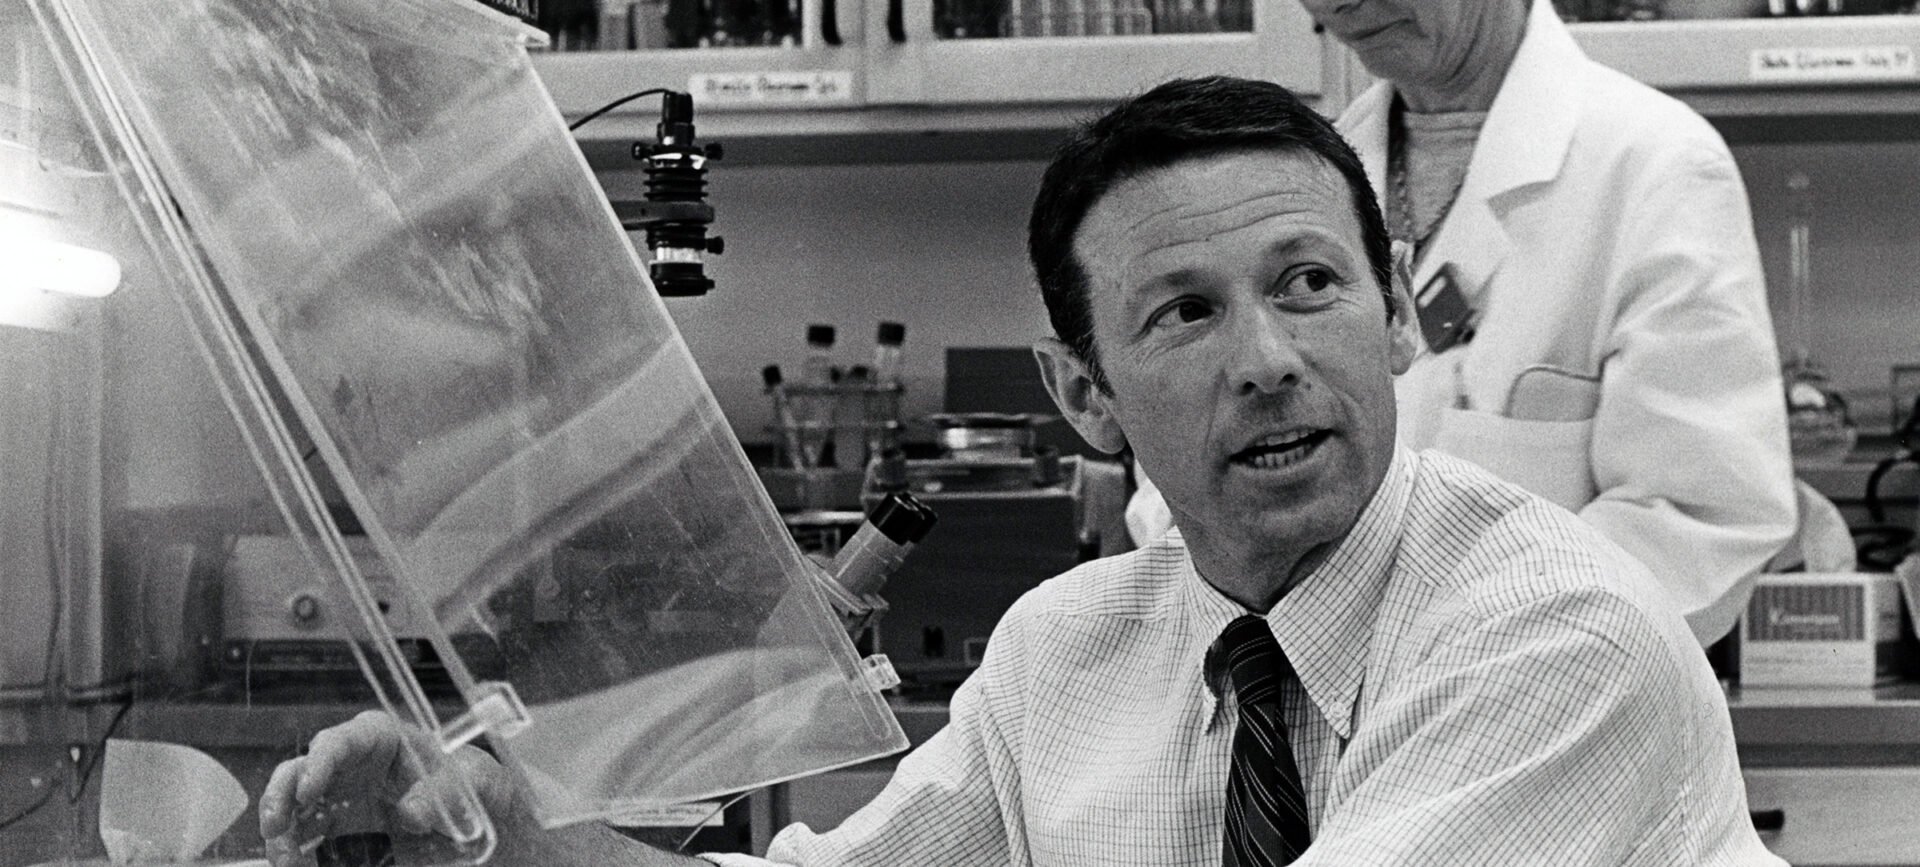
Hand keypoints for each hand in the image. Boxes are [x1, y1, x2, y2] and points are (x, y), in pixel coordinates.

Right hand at [259, 710, 516, 866]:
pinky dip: (297, 856)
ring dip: (282, 833)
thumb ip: (449, 793)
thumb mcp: (480, 785)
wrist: (485, 827)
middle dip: (282, 795)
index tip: (309, 789)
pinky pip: (307, 843)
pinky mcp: (340, 836)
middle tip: (275, 827)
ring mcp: (342, 802)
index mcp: (386, 741)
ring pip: (294, 809)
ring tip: (286, 859)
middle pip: (304, 770)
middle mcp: (355, 768)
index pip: (346, 739)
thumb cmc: (479, 790)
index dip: (322, 759)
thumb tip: (412, 812)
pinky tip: (299, 866)